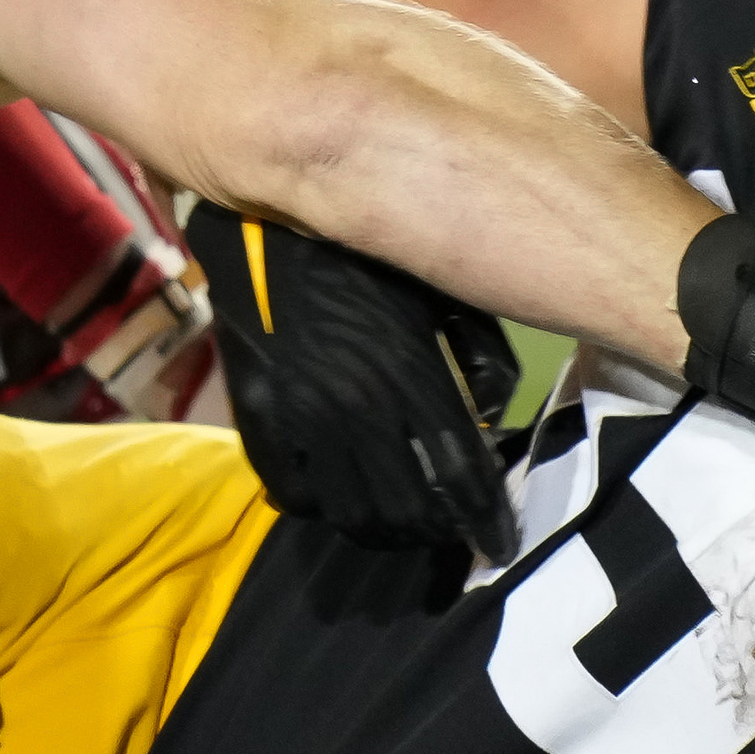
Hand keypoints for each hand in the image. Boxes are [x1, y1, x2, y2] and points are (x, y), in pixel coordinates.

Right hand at [194, 204, 519, 562]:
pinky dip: (318, 507)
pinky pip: (288, 489)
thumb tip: (494, 415)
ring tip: (402, 527)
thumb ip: (482, 355)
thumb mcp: (444, 288)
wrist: (271, 211)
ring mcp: (298, 412)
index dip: (485, 520)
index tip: (499, 542)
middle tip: (451, 532)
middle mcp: (354, 403)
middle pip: (405, 507)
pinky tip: (338, 499)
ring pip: (348, 512)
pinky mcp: (255, 410)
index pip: (460, 474)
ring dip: (383, 531)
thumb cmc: (370, 243)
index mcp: (409, 372)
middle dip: (437, 532)